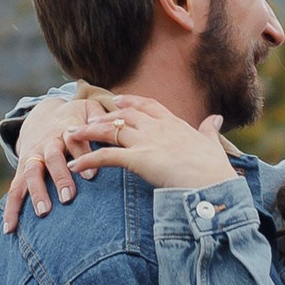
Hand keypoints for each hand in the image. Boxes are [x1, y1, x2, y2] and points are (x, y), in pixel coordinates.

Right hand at [0, 89, 118, 232]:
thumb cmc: (75, 117)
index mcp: (66, 129)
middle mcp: (47, 144)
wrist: (43, 115)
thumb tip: (110, 126)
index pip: (74, 140)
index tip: (92, 176)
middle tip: (69, 197)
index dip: (81, 154)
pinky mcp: (22, 170)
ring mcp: (32, 157)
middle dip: (59, 177)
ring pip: (31, 174)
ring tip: (43, 213)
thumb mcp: (88, 110)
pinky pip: (15, 190)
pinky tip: (9, 229)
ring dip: (37, 193)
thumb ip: (101, 117)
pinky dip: (12, 209)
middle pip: (52, 158)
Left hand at [82, 97, 240, 193]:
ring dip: (86, 132)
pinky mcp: (138, 159)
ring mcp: (146, 141)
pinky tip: (74, 165)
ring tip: (68, 136)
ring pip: (109, 130)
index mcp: (174, 123)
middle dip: (101, 116)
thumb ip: (209, 130)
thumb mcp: (212, 144)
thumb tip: (216, 118)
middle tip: (84, 120)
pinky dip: (87, 159)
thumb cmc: (215, 169)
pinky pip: (106, 156)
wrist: (213, 184)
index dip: (130, 102)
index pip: (148, 105)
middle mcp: (157, 127)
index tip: (117, 100)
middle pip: (122, 115)